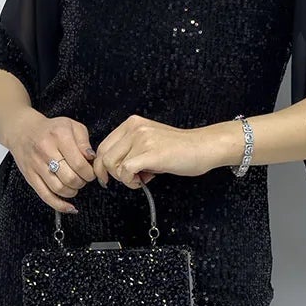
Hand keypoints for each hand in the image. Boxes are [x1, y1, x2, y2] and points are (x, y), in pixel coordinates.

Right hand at [10, 109, 96, 213]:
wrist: (23, 130)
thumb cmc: (50, 129)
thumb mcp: (71, 126)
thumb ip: (84, 141)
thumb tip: (92, 158)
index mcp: (59, 136)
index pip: (79, 163)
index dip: (89, 172)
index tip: (91, 172)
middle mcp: (46, 150)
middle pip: (70, 178)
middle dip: (82, 182)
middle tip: (83, 178)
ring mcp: (36, 165)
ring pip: (59, 188)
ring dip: (72, 192)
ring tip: (75, 185)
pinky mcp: (30, 176)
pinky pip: (45, 196)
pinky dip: (59, 205)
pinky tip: (69, 207)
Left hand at [91, 116, 220, 188]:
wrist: (203, 147)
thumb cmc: (180, 149)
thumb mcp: (149, 142)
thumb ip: (131, 150)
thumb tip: (115, 168)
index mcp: (132, 123)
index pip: (103, 146)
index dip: (102, 165)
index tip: (107, 177)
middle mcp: (134, 128)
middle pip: (104, 156)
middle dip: (112, 174)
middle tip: (128, 180)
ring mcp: (141, 139)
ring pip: (113, 165)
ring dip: (124, 179)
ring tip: (141, 179)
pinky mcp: (150, 153)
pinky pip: (126, 171)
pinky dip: (131, 182)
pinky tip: (143, 181)